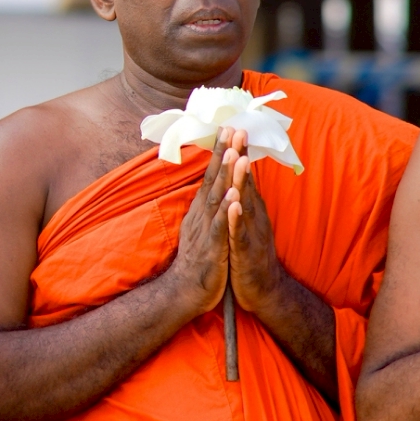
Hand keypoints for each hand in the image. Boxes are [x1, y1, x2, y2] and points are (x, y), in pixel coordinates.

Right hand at [165, 134, 235, 318]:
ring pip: (217, 199)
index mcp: (201, 210)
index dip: (219, 152)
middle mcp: (202, 215)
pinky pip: (221, 227)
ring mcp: (206, 231)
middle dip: (223, 154)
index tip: (227, 128)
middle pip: (213, 180)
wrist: (185, 292)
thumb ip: (207, 206)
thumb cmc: (198, 260)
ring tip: (233, 153)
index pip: (210, 176)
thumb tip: (212, 186)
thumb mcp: (202, 227)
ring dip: (225, 175)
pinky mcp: (213, 249)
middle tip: (231, 128)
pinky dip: (227, 211)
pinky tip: (234, 196)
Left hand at [224, 132, 286, 313]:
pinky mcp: (246, 252)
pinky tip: (233, 204)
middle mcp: (254, 216)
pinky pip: (240, 233)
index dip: (238, 152)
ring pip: (245, 202)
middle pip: (246, 181)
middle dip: (241, 156)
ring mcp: (251, 233)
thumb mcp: (246, 224)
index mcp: (250, 209)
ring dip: (242, 180)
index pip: (243, 175)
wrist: (265, 292)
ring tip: (239, 158)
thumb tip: (239, 179)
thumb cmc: (251, 256)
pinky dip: (237, 218)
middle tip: (239, 129)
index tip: (233, 126)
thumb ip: (244, 201)